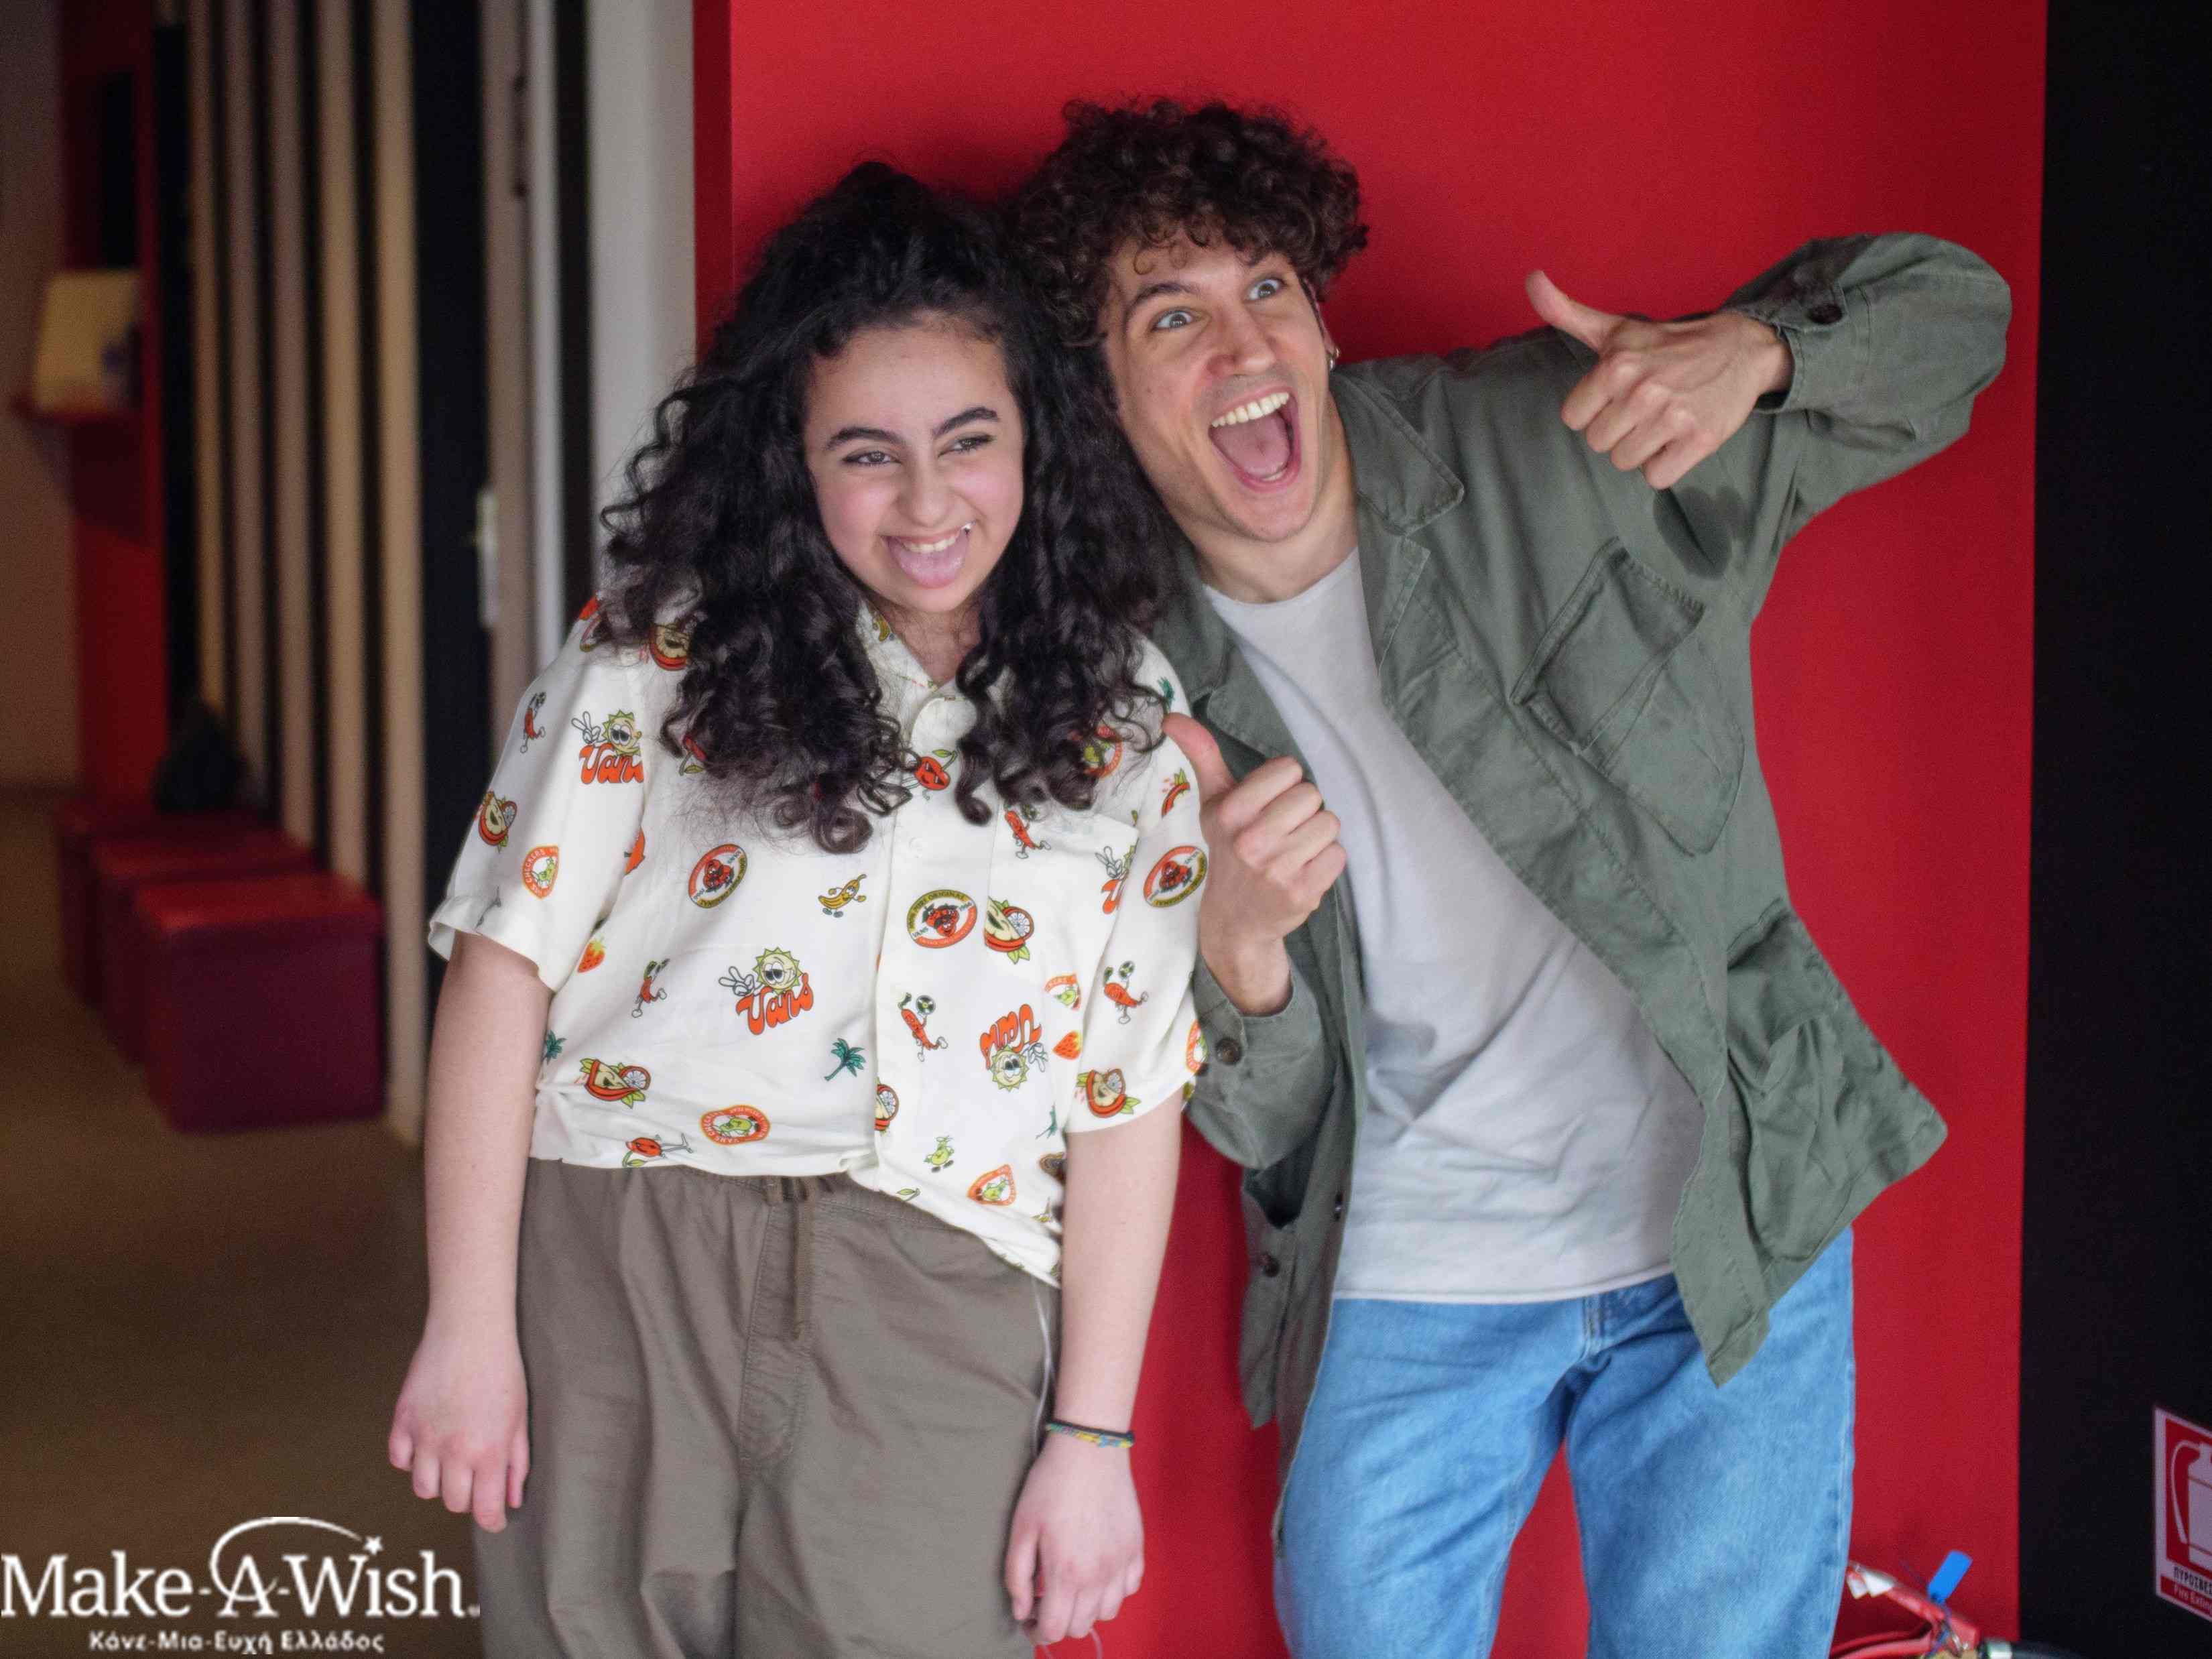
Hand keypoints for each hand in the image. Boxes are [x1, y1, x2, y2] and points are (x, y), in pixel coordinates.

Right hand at [387, 1319, 529, 1532]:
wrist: (470, 1330)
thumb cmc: (503, 1370)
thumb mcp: (520, 1418)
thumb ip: (516, 1463)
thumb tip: (511, 1500)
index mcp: (489, 1451)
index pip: (485, 1510)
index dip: (492, 1522)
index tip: (495, 1522)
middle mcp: (454, 1451)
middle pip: (453, 1503)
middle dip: (468, 1498)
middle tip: (476, 1479)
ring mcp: (424, 1437)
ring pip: (424, 1488)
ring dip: (439, 1482)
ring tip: (451, 1461)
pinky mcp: (402, 1421)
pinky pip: (399, 1460)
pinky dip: (411, 1460)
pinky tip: (426, 1445)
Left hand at [1004, 1433, 1142, 1644]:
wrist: (1090, 1449)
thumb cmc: (1050, 1485)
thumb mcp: (1021, 1528)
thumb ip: (1017, 1576)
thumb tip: (1021, 1611)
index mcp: (1067, 1573)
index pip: (1055, 1629)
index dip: (1037, 1631)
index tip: (1028, 1619)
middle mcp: (1099, 1576)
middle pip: (1081, 1626)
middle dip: (1060, 1621)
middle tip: (1045, 1600)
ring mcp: (1122, 1563)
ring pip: (1107, 1612)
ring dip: (1087, 1608)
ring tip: (1072, 1586)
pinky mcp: (1136, 1548)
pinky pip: (1130, 1587)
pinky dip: (1113, 1589)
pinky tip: (1097, 1571)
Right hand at [1163, 713, 1344, 1015]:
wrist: (1236, 920)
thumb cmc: (1230, 849)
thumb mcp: (1213, 802)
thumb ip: (1201, 755)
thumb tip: (1171, 716)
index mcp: (1230, 811)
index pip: (1289, 769)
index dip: (1283, 786)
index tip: (1267, 807)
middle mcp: (1251, 840)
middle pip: (1312, 794)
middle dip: (1302, 812)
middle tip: (1281, 833)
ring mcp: (1277, 869)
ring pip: (1329, 823)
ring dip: (1316, 837)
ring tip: (1292, 853)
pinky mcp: (1302, 893)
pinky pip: (1338, 855)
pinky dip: (1326, 863)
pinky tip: (1302, 872)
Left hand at [1527, 269, 1792, 489]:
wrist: (1738, 349)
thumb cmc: (1667, 344)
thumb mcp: (1615, 329)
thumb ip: (1566, 312)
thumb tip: (1531, 279)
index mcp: (1616, 366)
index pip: (1574, 418)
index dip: (1595, 409)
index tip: (1618, 394)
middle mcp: (1642, 391)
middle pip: (1599, 443)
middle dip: (1618, 429)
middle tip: (1645, 406)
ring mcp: (1672, 417)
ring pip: (1625, 461)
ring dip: (1641, 447)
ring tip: (1662, 419)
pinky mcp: (1700, 440)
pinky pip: (1657, 477)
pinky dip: (1665, 464)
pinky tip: (1677, 438)